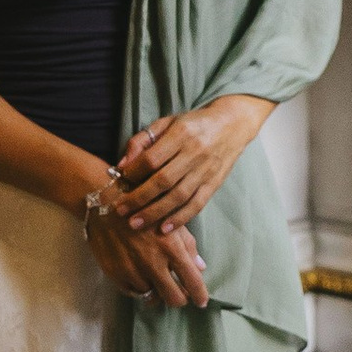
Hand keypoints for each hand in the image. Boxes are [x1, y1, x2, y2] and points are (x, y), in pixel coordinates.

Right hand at [80, 174, 208, 308]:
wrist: (105, 203)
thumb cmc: (143, 208)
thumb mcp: (171, 220)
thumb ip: (188, 245)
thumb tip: (200, 268)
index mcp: (171, 247)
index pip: (192, 281)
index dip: (200, 296)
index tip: (202, 301)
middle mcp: (152, 262)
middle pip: (173, 298)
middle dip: (180, 299)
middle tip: (180, 294)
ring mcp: (132, 270)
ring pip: (152, 297)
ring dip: (157, 291)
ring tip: (157, 280)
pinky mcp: (115, 273)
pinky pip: (133, 292)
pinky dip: (140, 288)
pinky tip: (142, 278)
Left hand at [112, 93, 273, 230]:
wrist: (232, 124)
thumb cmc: (193, 124)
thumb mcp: (167, 123)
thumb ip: (143, 141)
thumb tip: (122, 164)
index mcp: (181, 134)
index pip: (152, 158)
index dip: (133, 173)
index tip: (119, 182)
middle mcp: (195, 153)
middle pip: (163, 180)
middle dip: (139, 198)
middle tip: (120, 211)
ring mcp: (206, 170)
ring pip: (178, 196)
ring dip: (155, 212)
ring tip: (135, 223)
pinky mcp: (214, 184)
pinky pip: (196, 204)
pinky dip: (180, 218)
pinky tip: (164, 228)